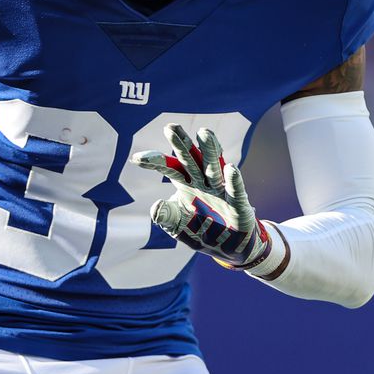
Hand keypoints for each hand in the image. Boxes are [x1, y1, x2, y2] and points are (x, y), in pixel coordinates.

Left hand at [132, 124, 283, 273]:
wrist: (227, 246)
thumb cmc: (200, 230)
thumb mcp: (178, 226)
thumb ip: (166, 217)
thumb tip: (155, 207)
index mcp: (186, 184)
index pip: (170, 167)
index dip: (155, 162)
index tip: (136, 158)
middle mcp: (202, 181)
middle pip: (190, 159)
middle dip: (181, 144)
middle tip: (170, 127)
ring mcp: (220, 190)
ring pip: (213, 167)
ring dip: (209, 150)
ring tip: (204, 132)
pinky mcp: (238, 203)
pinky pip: (235, 190)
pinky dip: (233, 180)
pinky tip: (230, 168)